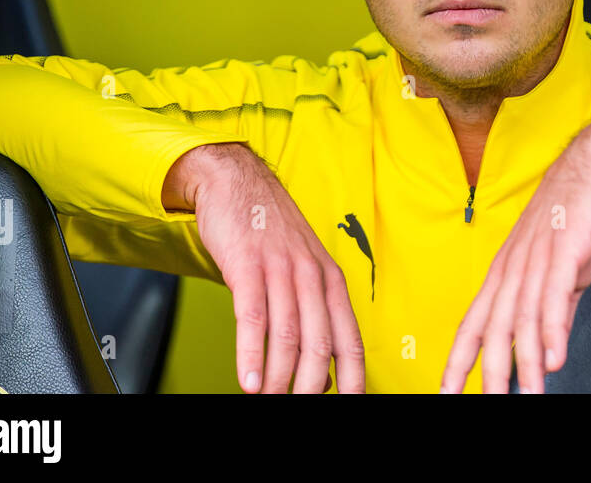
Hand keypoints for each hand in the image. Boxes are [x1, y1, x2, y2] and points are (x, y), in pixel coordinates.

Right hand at [167, 142, 364, 393]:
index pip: (351, 341)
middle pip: (320, 346)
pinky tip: (249, 380)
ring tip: (271, 402)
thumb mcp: (304, 268)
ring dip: (280, 379)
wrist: (238, 181)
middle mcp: (313, 276)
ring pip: (288, 336)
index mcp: (331, 281)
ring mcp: (281, 269)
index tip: (350, 404)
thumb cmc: (271, 231)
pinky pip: (253, 316)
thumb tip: (323, 375)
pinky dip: (251, 354)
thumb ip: (315, 315)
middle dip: (312, 388)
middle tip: (300, 410)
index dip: (353, 380)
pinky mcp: (248, 265)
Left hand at [439, 116, 590, 393]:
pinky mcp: (564, 249)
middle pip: (491, 328)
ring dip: (525, 363)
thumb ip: (556, 308)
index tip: (447, 391)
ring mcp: (536, 257)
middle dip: (486, 373)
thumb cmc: (577, 212)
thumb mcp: (562, 268)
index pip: (473, 323)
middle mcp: (513, 267)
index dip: (458, 360)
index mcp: (507, 272)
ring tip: (527, 396)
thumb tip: (550, 346)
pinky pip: (553, 296)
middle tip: (487, 404)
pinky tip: (554, 358)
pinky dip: (553, 330)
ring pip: (522, 319)